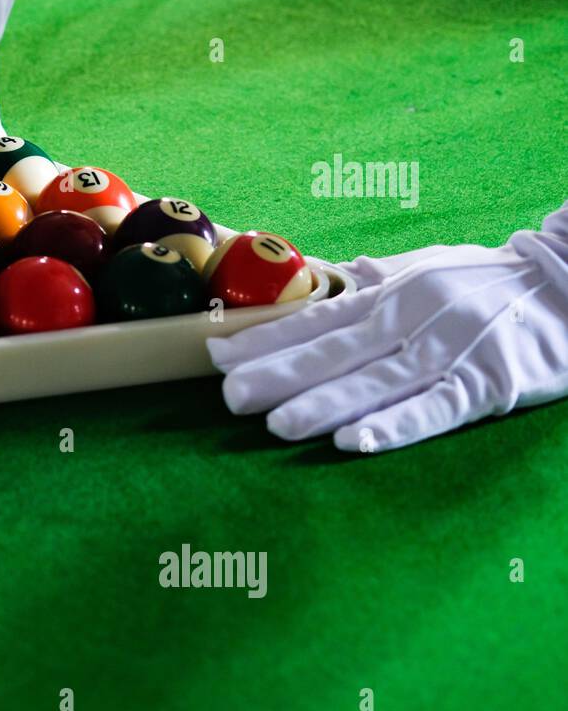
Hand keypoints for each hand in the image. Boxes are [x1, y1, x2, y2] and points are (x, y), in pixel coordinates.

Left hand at [207, 202, 567, 451]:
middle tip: (229, 397)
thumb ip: (376, 281)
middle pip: (335, 351)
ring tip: (277, 425)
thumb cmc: (492, 281)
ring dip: (324, 404)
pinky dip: (394, 425)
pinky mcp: (490, 383)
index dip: (266, 340)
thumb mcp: (428, 268)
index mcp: (392, 294)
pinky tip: (355, 442)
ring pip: (377, 382)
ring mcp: (451, 350)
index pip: (317, 319)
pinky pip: (436, 409)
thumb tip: (328, 277)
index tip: (217, 355)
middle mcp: (413, 317)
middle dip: (279, 375)